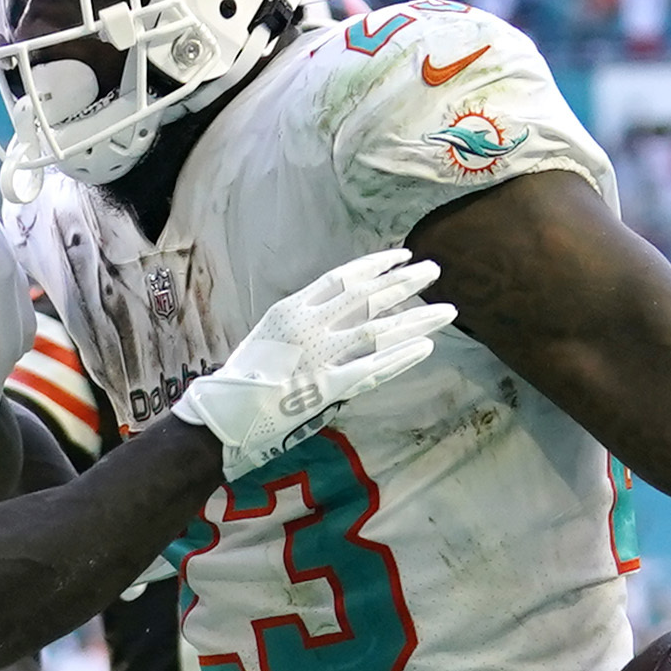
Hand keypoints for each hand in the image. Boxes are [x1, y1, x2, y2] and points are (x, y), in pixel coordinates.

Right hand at [170, 249, 454, 478]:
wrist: (223, 414)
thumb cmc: (242, 378)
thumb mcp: (268, 335)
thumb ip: (302, 321)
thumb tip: (333, 313)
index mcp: (291, 308)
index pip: (342, 276)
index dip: (375, 264)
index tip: (402, 256)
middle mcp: (309, 326)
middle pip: (367, 296)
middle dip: (405, 283)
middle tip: (434, 270)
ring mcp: (320, 356)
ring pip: (377, 330)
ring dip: (416, 319)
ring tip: (447, 311)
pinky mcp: (327, 387)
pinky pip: (371, 369)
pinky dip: (400, 357)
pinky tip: (426, 346)